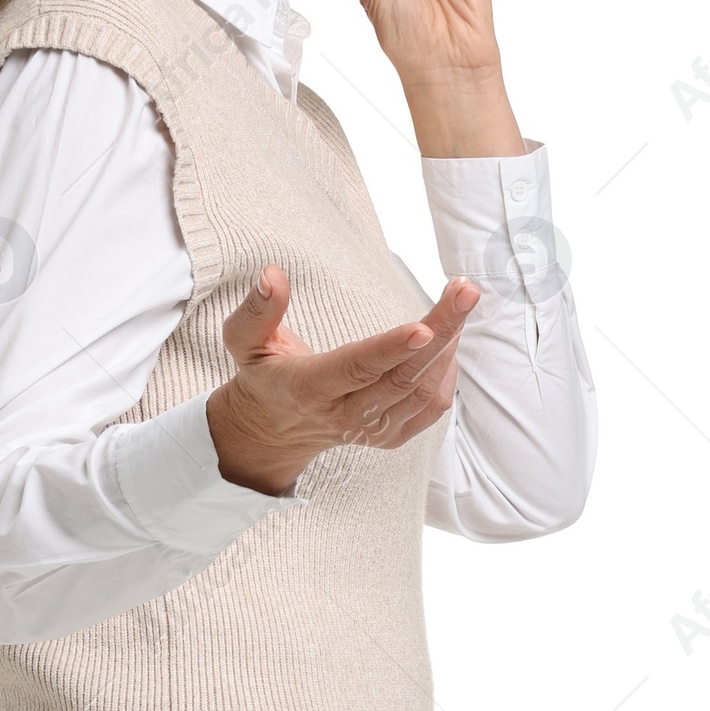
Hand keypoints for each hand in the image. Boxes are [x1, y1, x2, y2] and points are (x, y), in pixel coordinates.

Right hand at [206, 265, 477, 494]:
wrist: (273, 431)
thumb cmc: (264, 375)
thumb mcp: (244, 342)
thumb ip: (257, 310)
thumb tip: (272, 274)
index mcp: (310, 389)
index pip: (357, 369)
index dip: (391, 349)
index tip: (423, 328)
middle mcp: (345, 415)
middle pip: (403, 376)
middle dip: (441, 331)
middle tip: (466, 290)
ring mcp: (371, 430)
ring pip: (424, 391)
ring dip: (450, 345)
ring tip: (460, 302)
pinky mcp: (390, 436)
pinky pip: (431, 407)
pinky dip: (448, 373)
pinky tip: (450, 339)